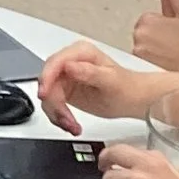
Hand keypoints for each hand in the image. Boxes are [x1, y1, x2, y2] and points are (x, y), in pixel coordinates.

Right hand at [37, 41, 152, 132]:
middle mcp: (71, 62)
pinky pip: (51, 105)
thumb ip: (89, 72)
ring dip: (56, 114)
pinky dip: (58, 117)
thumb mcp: (110, 80)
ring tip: (72, 125)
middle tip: (64, 119)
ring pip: (47, 96)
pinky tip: (71, 124)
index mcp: (81, 53)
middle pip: (47, 81)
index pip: (55, 62)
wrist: (133, 100)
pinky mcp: (64, 91)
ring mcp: (66, 77)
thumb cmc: (126, 88)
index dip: (46, 78)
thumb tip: (69, 67)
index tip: (44, 94)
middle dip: (53, 103)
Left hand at [131, 0, 178, 73]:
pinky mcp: (139, 66)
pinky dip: (148, 61)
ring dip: (151, 49)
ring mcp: (137, 51)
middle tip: (173, 43)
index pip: (148, 20)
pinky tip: (163, 63)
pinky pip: (140, 60)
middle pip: (142, 33)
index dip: (162, 26)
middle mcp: (138, 35)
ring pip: (141, 47)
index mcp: (146, 19)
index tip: (174, 32)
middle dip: (154, 36)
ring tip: (170, 54)